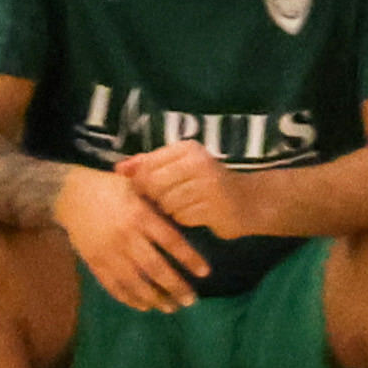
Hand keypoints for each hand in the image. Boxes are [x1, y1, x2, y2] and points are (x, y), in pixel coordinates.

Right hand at [58, 164, 208, 313]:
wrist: (68, 193)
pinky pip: (112, 284)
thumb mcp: (136, 188)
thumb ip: (156, 206)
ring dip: (154, 297)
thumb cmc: (108, 188)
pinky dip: (128, 298)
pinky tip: (143, 305)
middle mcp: (125, 236)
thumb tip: (183, 221)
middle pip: (155, 267)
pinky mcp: (93, 261)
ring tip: (170, 307)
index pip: (171, 241)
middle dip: (175, 286)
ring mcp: (107, 251)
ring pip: (134, 281)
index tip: (205, 273)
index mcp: (139, 216)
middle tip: (191, 301)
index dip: (189, 259)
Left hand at [116, 141, 263, 241]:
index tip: (149, 186)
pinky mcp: (215, 208)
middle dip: (155, 196)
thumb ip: (148, 164)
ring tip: (187, 203)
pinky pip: (182, 217)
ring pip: (166, 203)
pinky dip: (184, 218)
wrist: (249, 200)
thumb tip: (118, 169)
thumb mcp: (179, 166)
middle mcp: (199, 163)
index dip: (141, 180)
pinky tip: (197, 212)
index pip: (146, 165)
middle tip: (169, 197)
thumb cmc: (206, 182)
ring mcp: (209, 185)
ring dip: (171, 209)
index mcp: (187, 149)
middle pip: (153, 185)